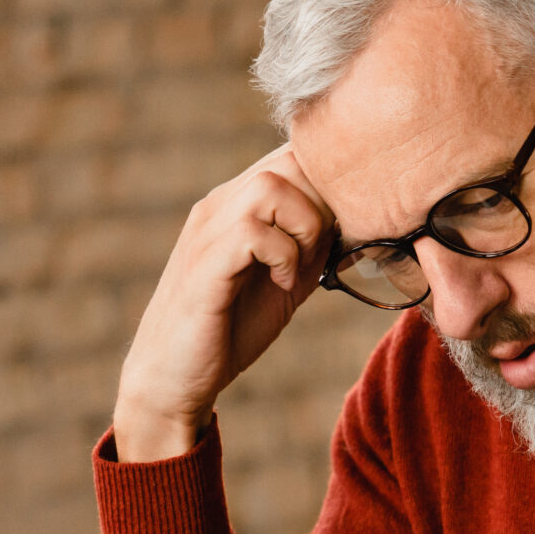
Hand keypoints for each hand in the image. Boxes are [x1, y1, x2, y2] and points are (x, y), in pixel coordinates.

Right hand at [113, 146, 333, 461]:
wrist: (173, 378)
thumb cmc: (229, 328)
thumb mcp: (286, 279)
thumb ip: (313, 247)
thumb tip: (361, 223)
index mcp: (238, 204)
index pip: (293, 156)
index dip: (331, 185)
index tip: (341, 232)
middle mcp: (219, 206)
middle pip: (288, 160)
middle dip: (323, 205)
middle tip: (322, 252)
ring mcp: (208, 231)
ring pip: (270, 186)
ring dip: (303, 227)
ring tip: (298, 267)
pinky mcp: (204, 265)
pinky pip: (252, 230)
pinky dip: (282, 256)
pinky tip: (281, 284)